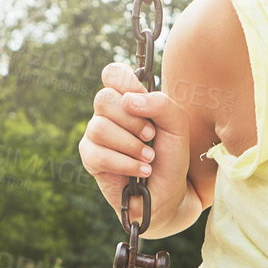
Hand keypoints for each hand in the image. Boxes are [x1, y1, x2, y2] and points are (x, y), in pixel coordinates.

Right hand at [79, 62, 192, 221]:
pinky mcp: (90, 157)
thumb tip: (130, 100)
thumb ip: (161, 104)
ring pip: (99, 127)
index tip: (141, 100)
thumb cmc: (171, 157)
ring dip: (131, 145)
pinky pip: (98, 153)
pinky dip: (124, 163)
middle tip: (151, 136)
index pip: (112, 73)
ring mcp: (96, 135)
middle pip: (103, 98)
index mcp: (128, 99)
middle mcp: (109, 113)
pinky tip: (140, 170)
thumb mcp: (178, 126)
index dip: (125, 82)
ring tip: (149, 158)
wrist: (169, 194)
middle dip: (132, 120)